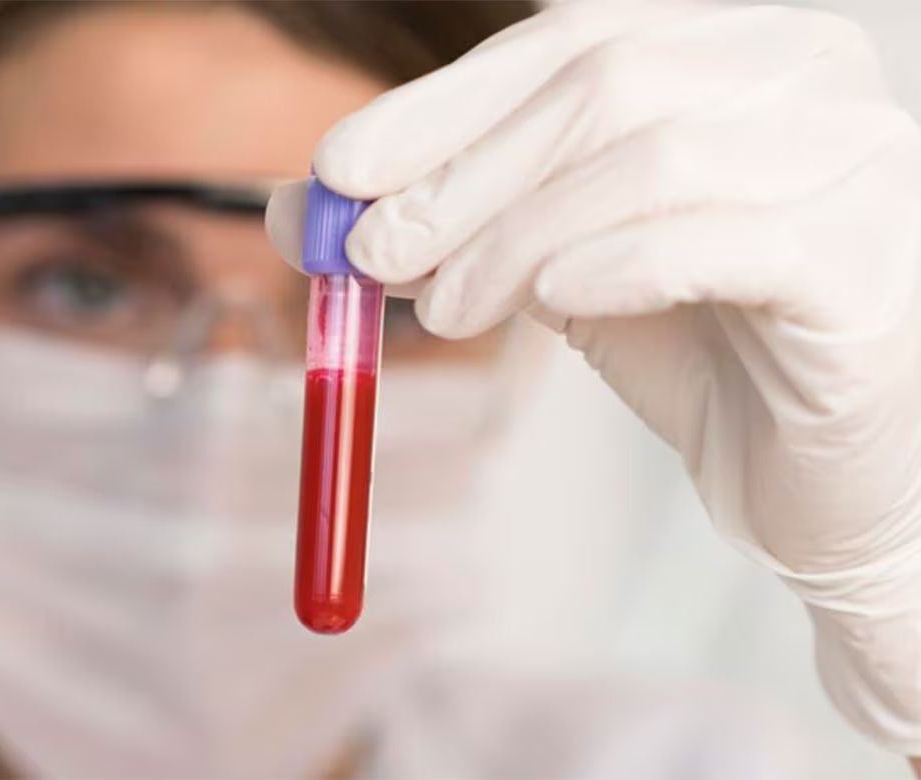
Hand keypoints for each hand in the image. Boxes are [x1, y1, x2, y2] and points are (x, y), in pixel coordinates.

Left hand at [267, 0, 920, 755]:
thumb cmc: (704, 353)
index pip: (568, 39)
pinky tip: (548, 301)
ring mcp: (855, 164)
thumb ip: (451, 225)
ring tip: (444, 310)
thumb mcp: (557, 269)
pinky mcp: (866, 265)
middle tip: (373, 253)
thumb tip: (309, 211)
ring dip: (515, 232)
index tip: (341, 172)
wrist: (824, 475)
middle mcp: (807, 81)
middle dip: (462, 172)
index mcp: (734, 55)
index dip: (442, 102)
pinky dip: (610, 262)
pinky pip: (721, 238)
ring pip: (647, 155)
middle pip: (600, 82)